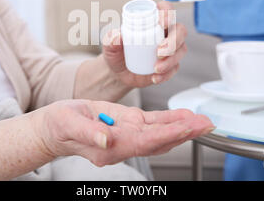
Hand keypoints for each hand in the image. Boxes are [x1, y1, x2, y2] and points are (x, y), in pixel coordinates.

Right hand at [34, 99, 214, 166]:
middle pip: (159, 141)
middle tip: (207, 124)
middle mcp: (123, 144)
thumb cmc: (59, 126)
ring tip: (203, 121)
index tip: (186, 127)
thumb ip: (87, 133)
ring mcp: (127, 135)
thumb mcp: (67, 124)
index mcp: (109, 147)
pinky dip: (169, 120)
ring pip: (160, 134)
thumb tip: (106, 140)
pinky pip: (153, 124)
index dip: (166, 135)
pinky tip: (184, 116)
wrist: (56, 127)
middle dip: (184, 133)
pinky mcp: (128, 125)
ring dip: (183, 127)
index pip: (143, 142)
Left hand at [102, 2, 187, 86]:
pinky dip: (167, 73)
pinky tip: (155, 77)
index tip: (162, 23)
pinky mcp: (171, 64)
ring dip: (171, 59)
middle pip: (180, 30)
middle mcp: (165, 32)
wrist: (118, 72)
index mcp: (152, 20)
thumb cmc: (116, 52)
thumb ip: (110, 38)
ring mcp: (171, 48)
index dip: (168, 13)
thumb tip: (117, 36)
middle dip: (174, 41)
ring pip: (181, 49)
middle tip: (159, 52)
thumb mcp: (109, 44)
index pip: (166, 9)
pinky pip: (175, 67)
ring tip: (156, 68)